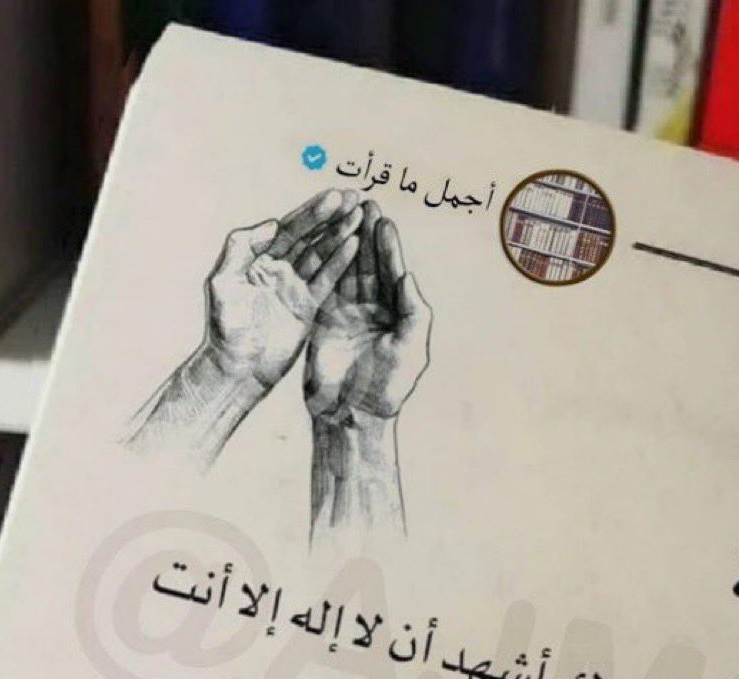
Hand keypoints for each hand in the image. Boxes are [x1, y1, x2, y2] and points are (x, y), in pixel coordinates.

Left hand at [206, 188, 363, 390]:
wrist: (239, 369)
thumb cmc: (225, 329)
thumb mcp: (223, 284)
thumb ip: (241, 250)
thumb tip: (272, 224)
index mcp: (256, 258)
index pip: (287, 229)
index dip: (311, 214)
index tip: (333, 198)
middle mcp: (277, 268)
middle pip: (309, 237)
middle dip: (331, 217)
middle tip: (355, 199)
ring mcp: (294, 286)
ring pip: (321, 254)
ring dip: (341, 235)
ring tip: (361, 217)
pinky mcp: (308, 306)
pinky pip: (328, 280)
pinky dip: (342, 263)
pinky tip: (357, 246)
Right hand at [303, 203, 432, 546]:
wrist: (350, 415)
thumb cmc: (387, 388)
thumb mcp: (411, 350)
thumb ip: (414, 312)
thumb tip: (407, 276)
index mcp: (398, 315)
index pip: (393, 273)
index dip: (389, 248)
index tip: (384, 221)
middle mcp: (374, 311)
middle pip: (370, 265)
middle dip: (367, 234)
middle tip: (363, 202)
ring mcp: (347, 314)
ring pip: (348, 270)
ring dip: (346, 241)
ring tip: (343, 211)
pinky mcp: (324, 320)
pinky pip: (325, 285)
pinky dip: (325, 263)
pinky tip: (324, 240)